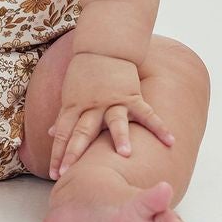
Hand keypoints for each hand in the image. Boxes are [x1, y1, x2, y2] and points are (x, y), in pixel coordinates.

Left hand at [48, 51, 175, 178]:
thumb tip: (51, 133)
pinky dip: (159, 127)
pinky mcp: (133, 96)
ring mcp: (114, 101)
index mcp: (74, 106)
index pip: (64, 133)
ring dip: (120, 137)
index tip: (55, 174)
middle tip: (70, 172)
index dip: (58, 153)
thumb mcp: (70, 94)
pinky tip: (170, 142)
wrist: (104, 47)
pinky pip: (147, 114)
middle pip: (83, 130)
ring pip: (116, 121)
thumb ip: (64, 115)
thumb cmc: (84, 73)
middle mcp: (92, 105)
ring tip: (126, 154)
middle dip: (76, 151)